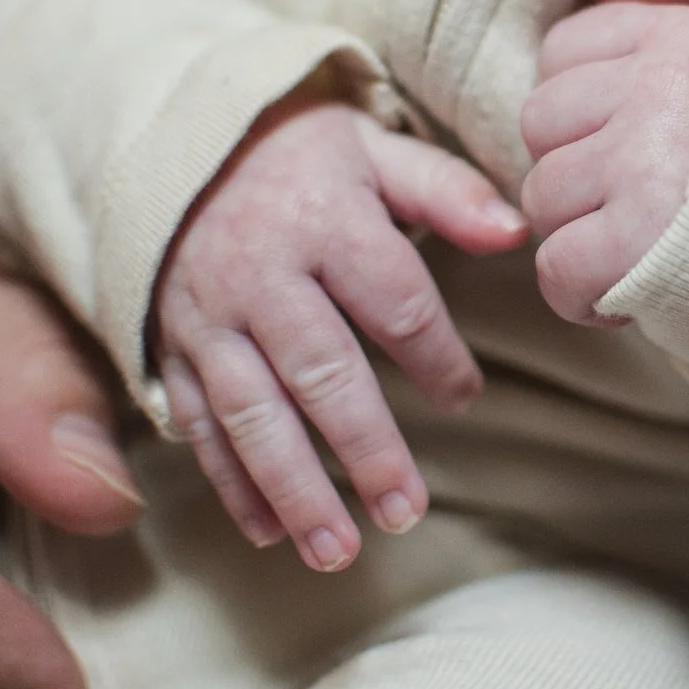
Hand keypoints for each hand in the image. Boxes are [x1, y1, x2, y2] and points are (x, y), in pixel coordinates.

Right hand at [153, 96, 525, 571]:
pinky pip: (196, 421)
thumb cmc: (297, 154)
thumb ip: (446, 191)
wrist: (170, 136)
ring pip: (252, 412)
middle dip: (364, 450)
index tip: (465, 396)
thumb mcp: (373, 149)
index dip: (437, 356)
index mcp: (323, 219)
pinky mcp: (170, 345)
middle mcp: (260, 273)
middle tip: (406, 514)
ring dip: (292, 488)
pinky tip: (268, 533)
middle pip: (321, 371)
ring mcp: (208, 315)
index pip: (393, 301)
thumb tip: (518, 231)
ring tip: (337, 552)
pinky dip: (229, 481)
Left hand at [519, 3, 688, 323]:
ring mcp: (651, 152)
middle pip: (541, 121)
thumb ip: (688, 51)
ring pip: (543, 197)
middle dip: (579, 180)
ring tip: (651, 254)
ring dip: (582, 239)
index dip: (587, 116)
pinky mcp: (642, 233)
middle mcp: (668, 81)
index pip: (564, 49)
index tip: (637, 156)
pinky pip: (560, 269)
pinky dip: (584, 297)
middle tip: (649, 215)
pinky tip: (634, 297)